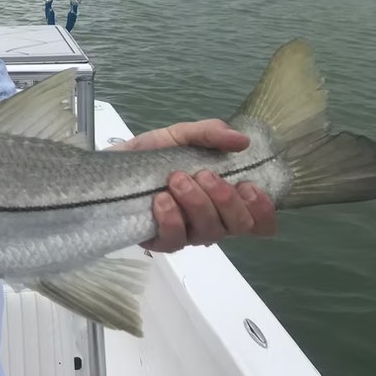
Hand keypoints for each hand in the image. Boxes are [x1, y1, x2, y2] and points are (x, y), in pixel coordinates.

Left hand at [110, 119, 277, 252]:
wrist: (112, 165)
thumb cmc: (153, 154)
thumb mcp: (182, 135)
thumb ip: (211, 133)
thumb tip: (242, 140)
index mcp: (224, 199)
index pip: (261, 221)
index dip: (262, 209)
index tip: (248, 185)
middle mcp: (211, 220)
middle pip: (238, 226)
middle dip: (226, 199)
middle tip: (203, 174)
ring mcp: (187, 234)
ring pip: (209, 232)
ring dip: (197, 203)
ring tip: (176, 179)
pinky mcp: (159, 241)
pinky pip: (175, 241)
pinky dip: (171, 218)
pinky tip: (161, 200)